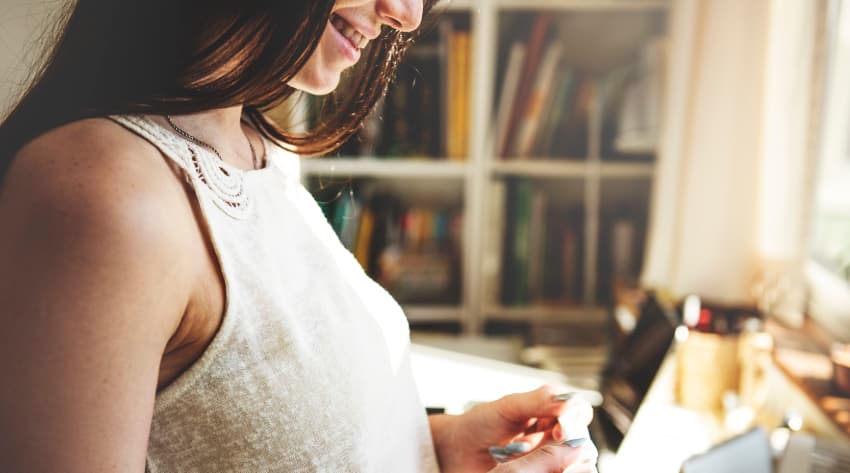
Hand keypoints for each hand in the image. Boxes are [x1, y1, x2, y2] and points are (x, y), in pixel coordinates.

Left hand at [429, 385, 595, 472]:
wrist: (457, 450)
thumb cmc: (479, 423)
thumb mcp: (508, 407)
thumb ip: (538, 401)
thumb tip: (568, 399)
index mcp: (549, 410)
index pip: (578, 412)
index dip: (574, 420)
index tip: (559, 430)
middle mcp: (553, 433)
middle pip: (580, 439)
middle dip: (569, 445)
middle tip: (547, 448)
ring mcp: (548, 455)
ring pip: (575, 461)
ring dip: (561, 462)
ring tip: (538, 463)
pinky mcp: (542, 471)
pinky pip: (559, 471)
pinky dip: (553, 471)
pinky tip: (539, 470)